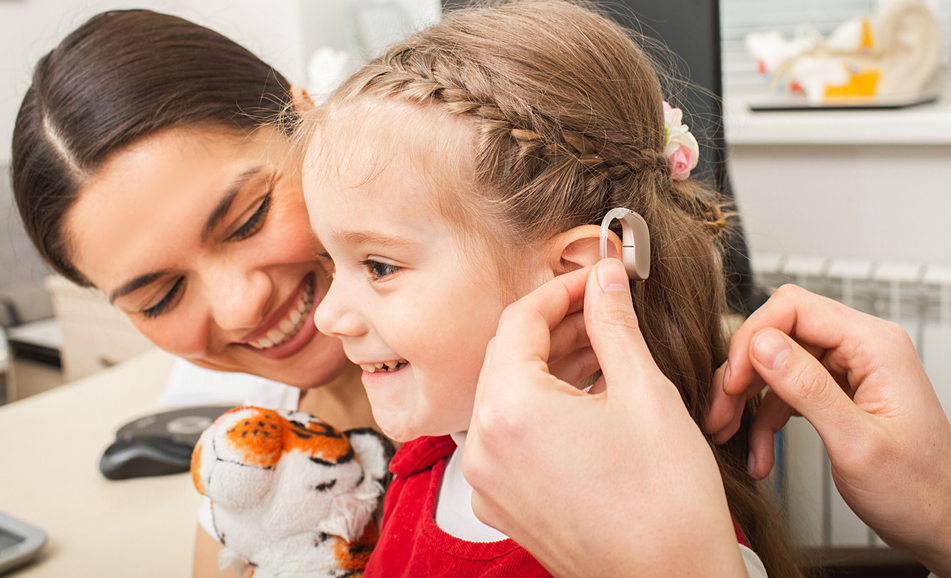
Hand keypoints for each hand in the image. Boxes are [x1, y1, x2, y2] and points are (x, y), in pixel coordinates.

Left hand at [463, 260, 746, 576]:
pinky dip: (541, 408)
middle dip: (556, 326)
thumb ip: (615, 325)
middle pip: (509, 356)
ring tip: (601, 350)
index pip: (521, 319)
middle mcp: (485, 448)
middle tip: (602, 309)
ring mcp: (490, 481)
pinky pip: (511, 436)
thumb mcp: (645, 393)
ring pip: (508, 396)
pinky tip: (585, 398)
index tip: (593, 278)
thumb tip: (605, 281)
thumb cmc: (667, 507)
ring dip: (550, 366)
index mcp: (510, 411)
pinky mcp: (504, 503)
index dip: (561, 289)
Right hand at [704, 284, 950, 574]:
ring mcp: (849, 369)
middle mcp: (862, 347)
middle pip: (779, 333)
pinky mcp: (837, 391)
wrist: (942, 526)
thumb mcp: (857, 443)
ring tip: (728, 433)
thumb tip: (761, 344)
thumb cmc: (919, 492)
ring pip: (776, 362)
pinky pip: (787, 390)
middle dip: (743, 373)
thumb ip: (807, 388)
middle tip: (720, 411)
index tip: (734, 382)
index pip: (793, 307)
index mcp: (875, 345)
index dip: (753, 339)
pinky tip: (759, 453)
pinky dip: (765, 419)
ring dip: (747, 400)